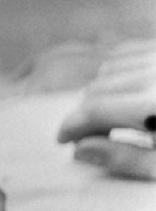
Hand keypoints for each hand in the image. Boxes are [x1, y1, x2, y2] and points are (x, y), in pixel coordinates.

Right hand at [57, 39, 155, 181]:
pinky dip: (118, 70)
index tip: (64, 141)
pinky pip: (130, 52)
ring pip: (110, 67)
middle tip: (89, 136)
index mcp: (152, 104)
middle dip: (86, 113)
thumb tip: (80, 151)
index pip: (94, 110)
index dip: (73, 127)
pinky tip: (124, 90)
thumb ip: (126, 159)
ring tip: (108, 115)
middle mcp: (155, 73)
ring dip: (100, 91)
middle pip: (98, 88)